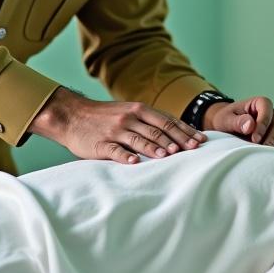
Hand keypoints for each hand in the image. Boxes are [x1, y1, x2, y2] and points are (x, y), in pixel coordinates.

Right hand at [30, 88, 206, 164]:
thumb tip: (178, 132)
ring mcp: (115, 131)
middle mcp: (130, 118)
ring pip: (140, 139)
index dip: (185, 130)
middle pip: (158, 129)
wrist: (72, 116)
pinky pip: (115, 150)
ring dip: (156, 147)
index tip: (200, 140)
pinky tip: (135, 162)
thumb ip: (150, 120)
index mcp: (139, 110)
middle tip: (193, 149)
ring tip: (170, 155)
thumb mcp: (129, 112)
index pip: (168, 120)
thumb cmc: (106, 117)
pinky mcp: (101, 144)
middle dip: (177, 140)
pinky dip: (126, 156)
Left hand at [203, 96, 273, 151]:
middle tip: (266, 148)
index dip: (263, 123)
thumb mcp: (226, 119)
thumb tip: (250, 125)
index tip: (255, 138)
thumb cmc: (226, 120)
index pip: (266, 108)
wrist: (227, 128)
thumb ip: (237, 121)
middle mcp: (272, 114)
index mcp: (259, 104)